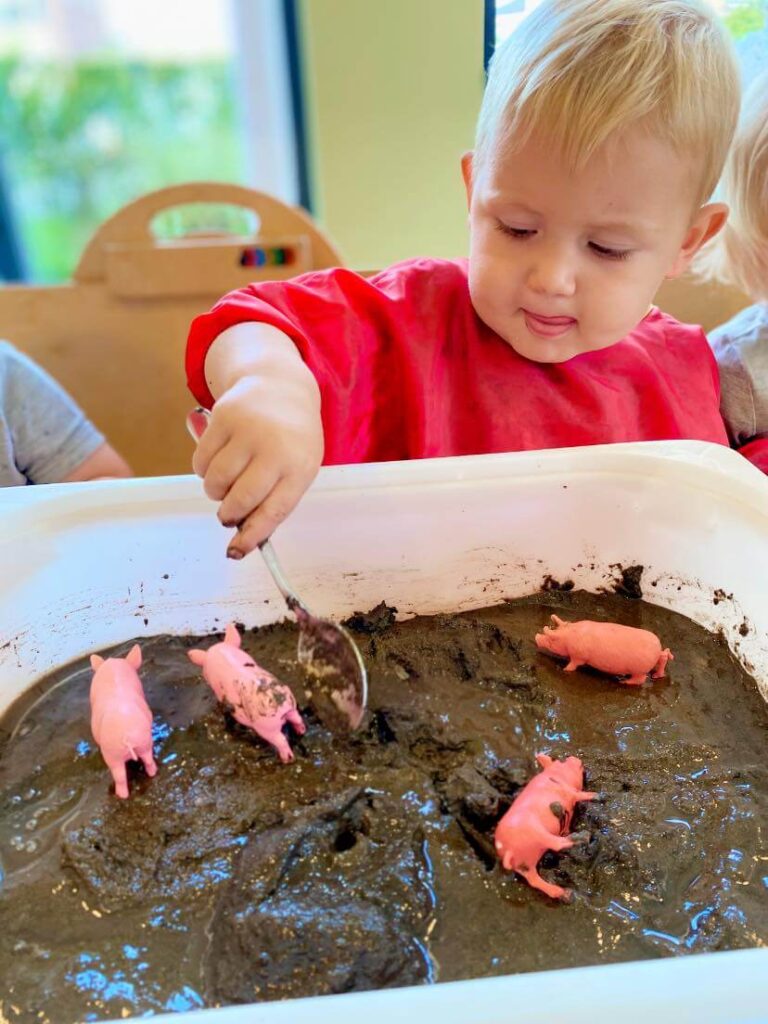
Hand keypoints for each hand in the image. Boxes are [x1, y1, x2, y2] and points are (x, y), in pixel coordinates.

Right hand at [191, 369, 322, 557]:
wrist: (280, 387)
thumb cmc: (290, 439)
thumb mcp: (296, 467)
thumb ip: (273, 499)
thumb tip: (241, 538)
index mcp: (300, 466)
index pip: (274, 510)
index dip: (253, 535)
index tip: (237, 550)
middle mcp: (276, 448)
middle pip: (241, 499)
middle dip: (229, 514)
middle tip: (228, 514)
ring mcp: (249, 431)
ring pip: (216, 481)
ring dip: (215, 491)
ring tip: (227, 482)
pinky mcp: (224, 417)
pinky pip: (201, 461)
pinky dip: (204, 470)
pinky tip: (218, 461)